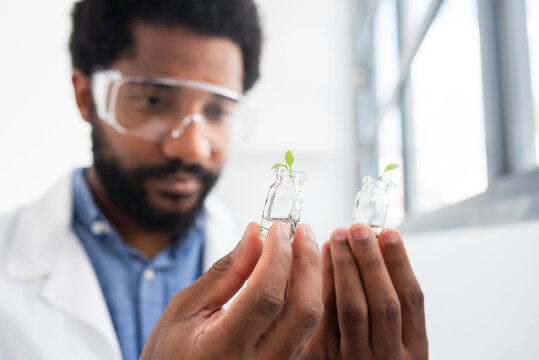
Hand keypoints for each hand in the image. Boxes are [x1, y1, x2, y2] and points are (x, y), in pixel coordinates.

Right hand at [140, 221, 322, 359]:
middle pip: (303, 311)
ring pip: (310, 321)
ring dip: (311, 277)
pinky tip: (296, 272)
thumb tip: (255, 235)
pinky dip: (305, 295)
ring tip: (300, 245)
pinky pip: (305, 329)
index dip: (277, 256)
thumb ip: (225, 272)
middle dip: (307, 263)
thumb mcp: (185, 308)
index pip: (266, 297)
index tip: (278, 228)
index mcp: (223, 350)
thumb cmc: (170, 351)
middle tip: (300, 231)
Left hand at [300, 223, 427, 358]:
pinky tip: (317, 260)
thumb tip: (379, 243)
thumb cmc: (375, 355)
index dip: (400, 263)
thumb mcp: (398, 339)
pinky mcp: (324, 357)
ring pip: (352, 307)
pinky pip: (323, 316)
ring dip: (344, 267)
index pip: (411, 299)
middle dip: (369, 260)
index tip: (388, 232)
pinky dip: (322, 284)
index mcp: (414, 351)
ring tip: (337, 237)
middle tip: (358, 228)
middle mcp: (388, 358)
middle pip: (382, 301)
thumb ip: (392, 301)